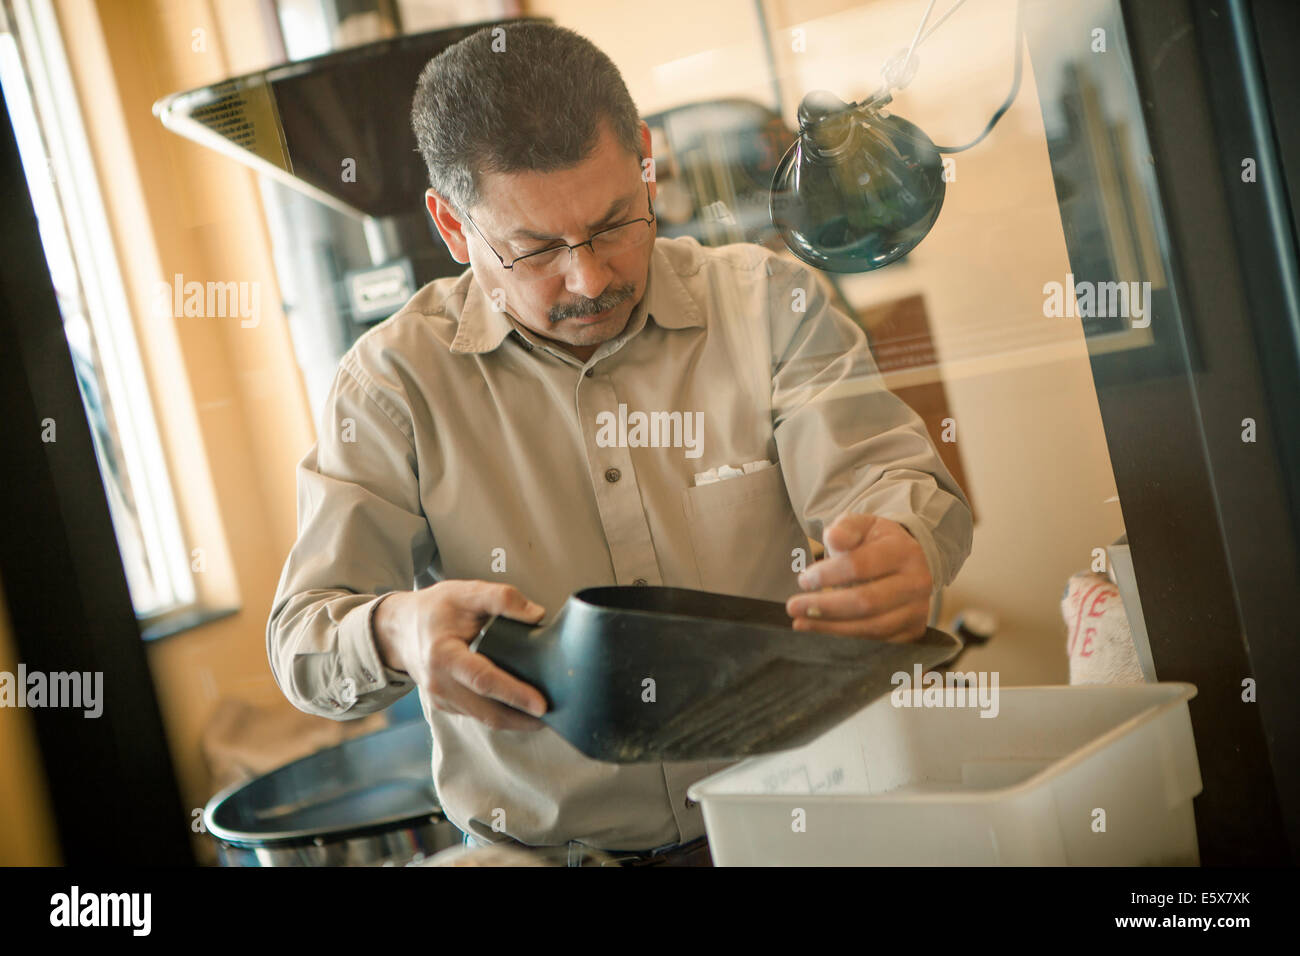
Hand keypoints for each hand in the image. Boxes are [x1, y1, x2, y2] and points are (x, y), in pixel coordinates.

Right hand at [374, 580, 548, 730]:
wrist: (398, 629)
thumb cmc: (435, 609)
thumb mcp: (465, 592)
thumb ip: (501, 598)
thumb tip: (537, 615)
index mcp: (444, 655)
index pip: (483, 680)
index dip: (514, 693)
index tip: (541, 703)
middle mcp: (439, 683)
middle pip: (487, 711)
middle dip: (522, 718)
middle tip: (554, 716)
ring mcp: (440, 698)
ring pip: (484, 719)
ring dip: (515, 721)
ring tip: (544, 716)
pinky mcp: (444, 705)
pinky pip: (477, 715)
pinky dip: (500, 715)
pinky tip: (521, 709)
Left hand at [785, 513, 932, 641]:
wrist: (906, 562)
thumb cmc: (875, 543)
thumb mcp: (861, 526)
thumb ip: (846, 529)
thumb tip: (833, 537)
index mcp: (904, 552)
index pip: (860, 566)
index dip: (828, 575)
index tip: (803, 580)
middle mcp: (917, 583)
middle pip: (867, 602)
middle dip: (825, 607)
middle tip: (794, 607)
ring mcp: (918, 610)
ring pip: (872, 628)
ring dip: (832, 629)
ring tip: (802, 623)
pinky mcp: (913, 632)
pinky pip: (878, 643)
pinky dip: (848, 642)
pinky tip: (824, 634)